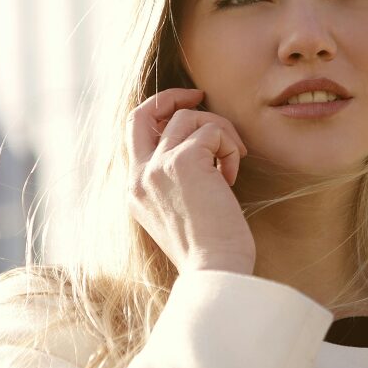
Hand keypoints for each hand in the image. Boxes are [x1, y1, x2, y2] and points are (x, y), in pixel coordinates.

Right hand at [127, 88, 255, 274]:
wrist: (215, 271)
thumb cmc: (209, 250)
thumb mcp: (180, 212)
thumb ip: (176, 181)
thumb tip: (200, 146)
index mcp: (135, 190)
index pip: (134, 134)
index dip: (158, 114)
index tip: (187, 111)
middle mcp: (138, 176)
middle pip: (142, 113)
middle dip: (171, 97)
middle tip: (200, 96)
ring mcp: (157, 167)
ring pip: (189, 118)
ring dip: (220, 132)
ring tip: (232, 162)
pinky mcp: (183, 161)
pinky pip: (212, 131)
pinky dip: (229, 147)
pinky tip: (232, 178)